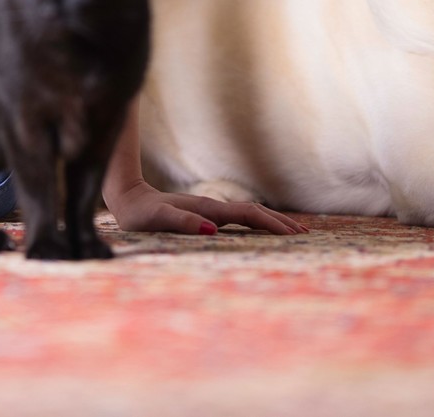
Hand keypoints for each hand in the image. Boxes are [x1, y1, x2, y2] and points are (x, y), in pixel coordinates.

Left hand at [105, 179, 307, 235]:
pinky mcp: (204, 215)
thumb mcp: (158, 220)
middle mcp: (213, 208)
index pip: (248, 214)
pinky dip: (257, 224)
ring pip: (249, 214)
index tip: (293, 233)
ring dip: (272, 222)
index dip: (272, 223)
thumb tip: (211, 230)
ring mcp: (210, 211)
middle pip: (255, 212)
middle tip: (306, 235)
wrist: (127, 197)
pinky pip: (238, 219)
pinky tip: (260, 231)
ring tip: (293, 232)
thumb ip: (182, 223)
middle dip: (280, 222)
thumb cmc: (140, 214)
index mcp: (208, 210)